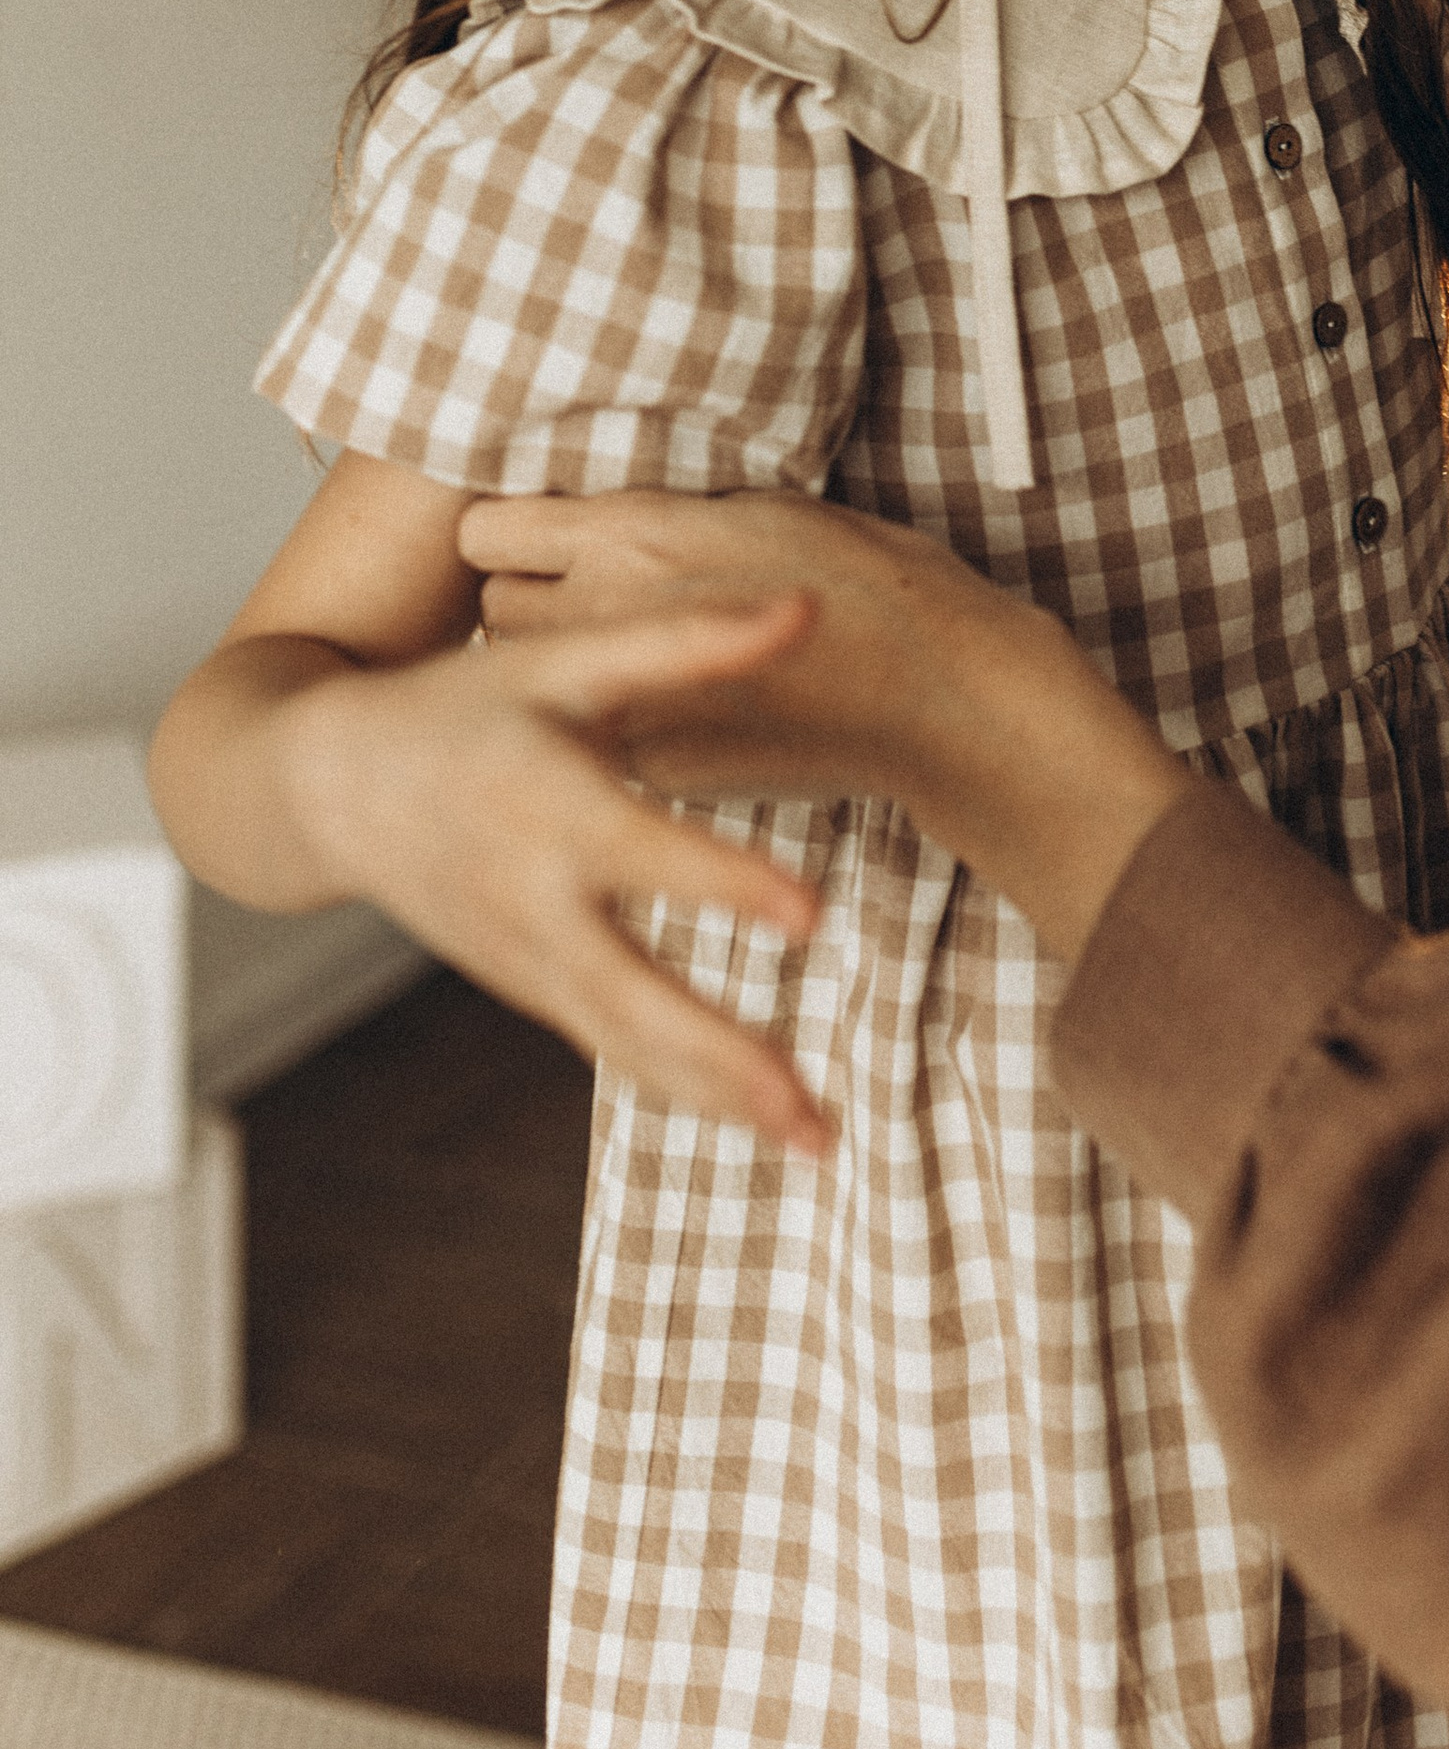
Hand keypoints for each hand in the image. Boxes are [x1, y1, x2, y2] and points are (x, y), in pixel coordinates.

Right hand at [281, 599, 835, 1152]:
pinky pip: (610, 1047)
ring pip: (627, 1046)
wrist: (332, 784)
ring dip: (721, 1098)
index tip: (812, 914)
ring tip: (818, 1144)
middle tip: (813, 1112)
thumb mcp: (564, 660)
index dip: (724, 883)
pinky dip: (680, 1087)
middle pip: (634, 1000)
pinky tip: (756, 1115)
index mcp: (546, 807)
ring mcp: (525, 960)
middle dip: (726, 1062)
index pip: (644, 855)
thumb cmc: (462, 705)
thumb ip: (687, 639)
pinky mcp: (528, 987)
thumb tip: (808, 605)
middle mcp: (533, 902)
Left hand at [461, 491, 1188, 967]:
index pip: (487, 528)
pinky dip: (611, 726)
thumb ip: (658, 514)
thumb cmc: (864, 578)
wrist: (935, 692)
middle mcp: (612, 614)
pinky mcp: (653, 767)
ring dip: (555, 668)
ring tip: (619, 658)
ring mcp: (627, 700)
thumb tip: (592, 515)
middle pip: (493, 607)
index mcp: (636, 533)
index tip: (545, 537)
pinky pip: (594, 738)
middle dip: (525, 601)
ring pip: (533, 683)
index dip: (511, 532)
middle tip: (581, 599)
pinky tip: (671, 708)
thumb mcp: (756, 504)